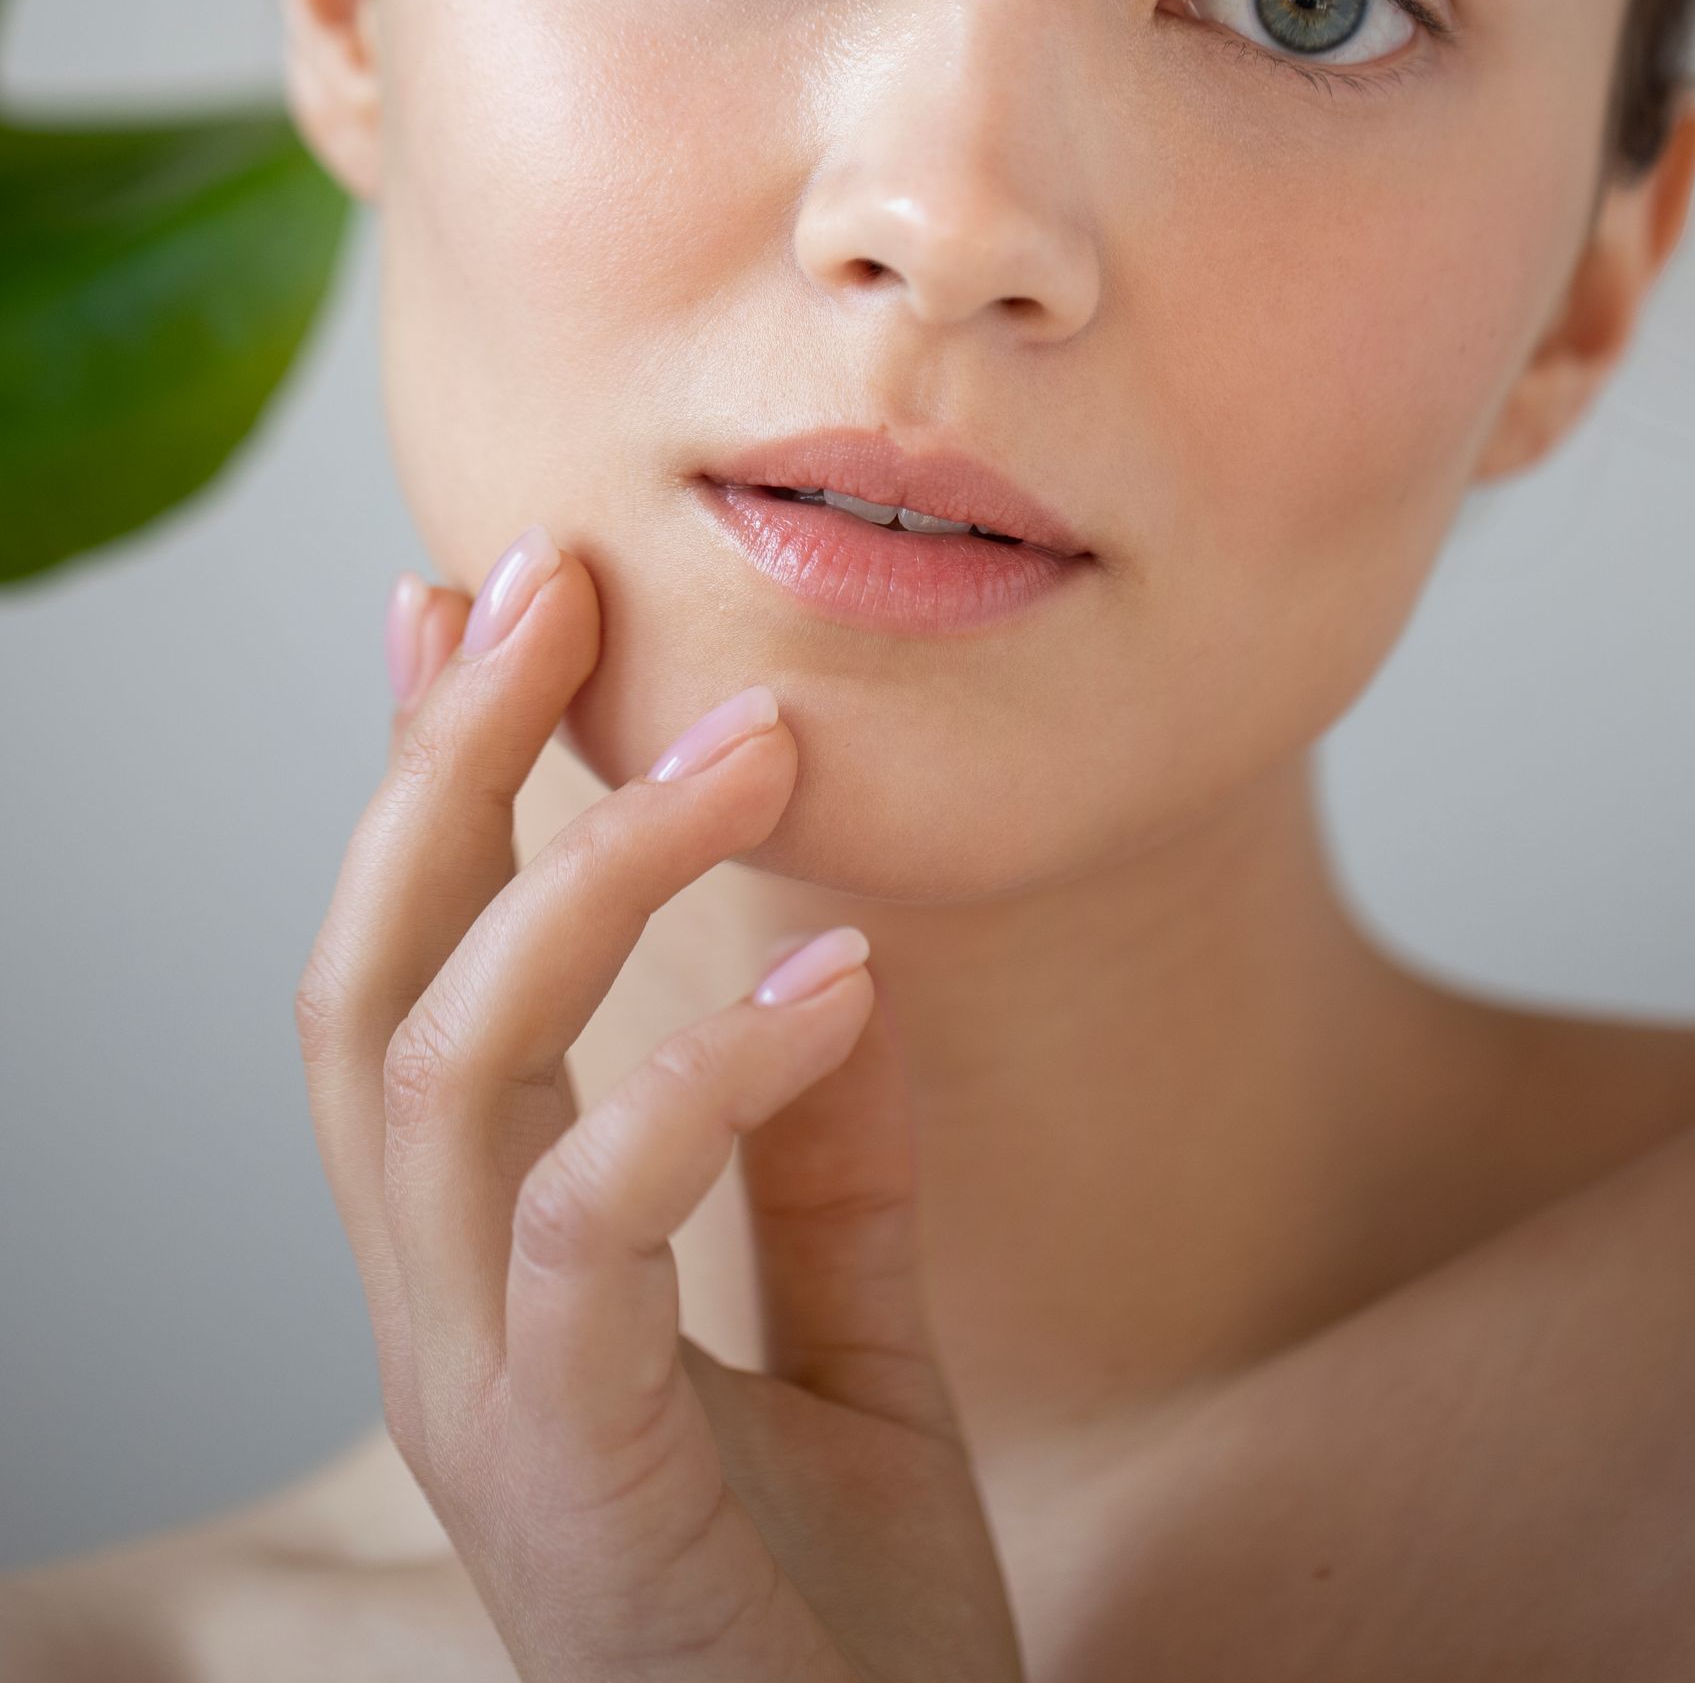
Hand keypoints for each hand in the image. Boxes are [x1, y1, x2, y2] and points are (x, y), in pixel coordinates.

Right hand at [294, 526, 1025, 1682]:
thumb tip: (841, 958)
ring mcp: (481, 1401)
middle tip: (548, 585)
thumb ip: (831, 1173)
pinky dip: (698, 1082)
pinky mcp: (568, 1483)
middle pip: (369, 985)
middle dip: (443, 769)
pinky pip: (587, 1230)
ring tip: (743, 744)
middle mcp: (441, 1317)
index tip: (457, 601)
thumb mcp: (855, 1352)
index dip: (416, 786)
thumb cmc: (851, 1631)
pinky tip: (832, 986)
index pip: (410, 978)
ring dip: (580, 880)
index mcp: (491, 1274)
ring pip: (439, 1073)